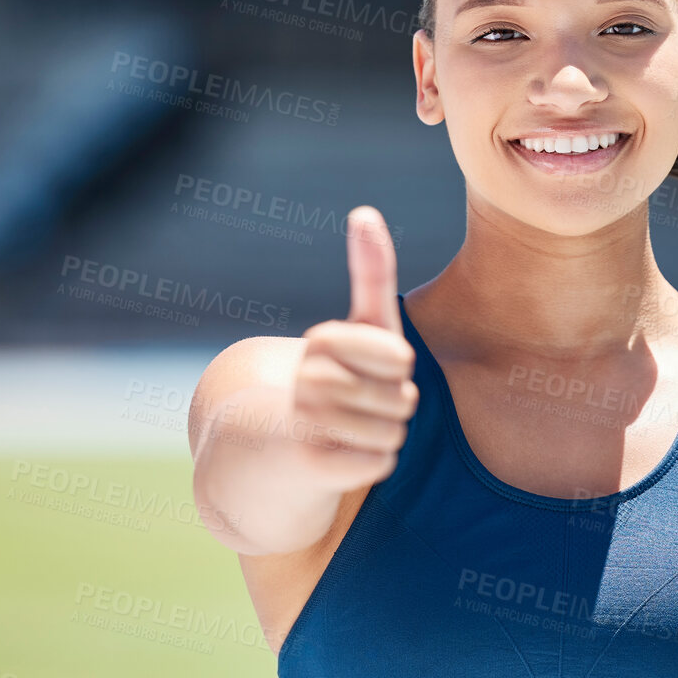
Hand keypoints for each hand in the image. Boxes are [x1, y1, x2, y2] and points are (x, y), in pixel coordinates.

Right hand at [291, 206, 417, 492]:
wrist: (277, 447)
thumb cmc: (335, 378)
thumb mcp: (359, 325)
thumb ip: (370, 272)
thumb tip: (364, 211)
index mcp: (322, 343)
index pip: (399, 358)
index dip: (396, 369)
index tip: (368, 367)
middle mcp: (309, 381)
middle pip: (401, 396)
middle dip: (394, 402)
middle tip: (364, 402)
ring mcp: (307, 423)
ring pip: (393, 432)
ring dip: (385, 433)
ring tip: (355, 427)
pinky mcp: (313, 467)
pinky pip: (380, 463)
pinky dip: (374, 462)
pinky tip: (348, 454)